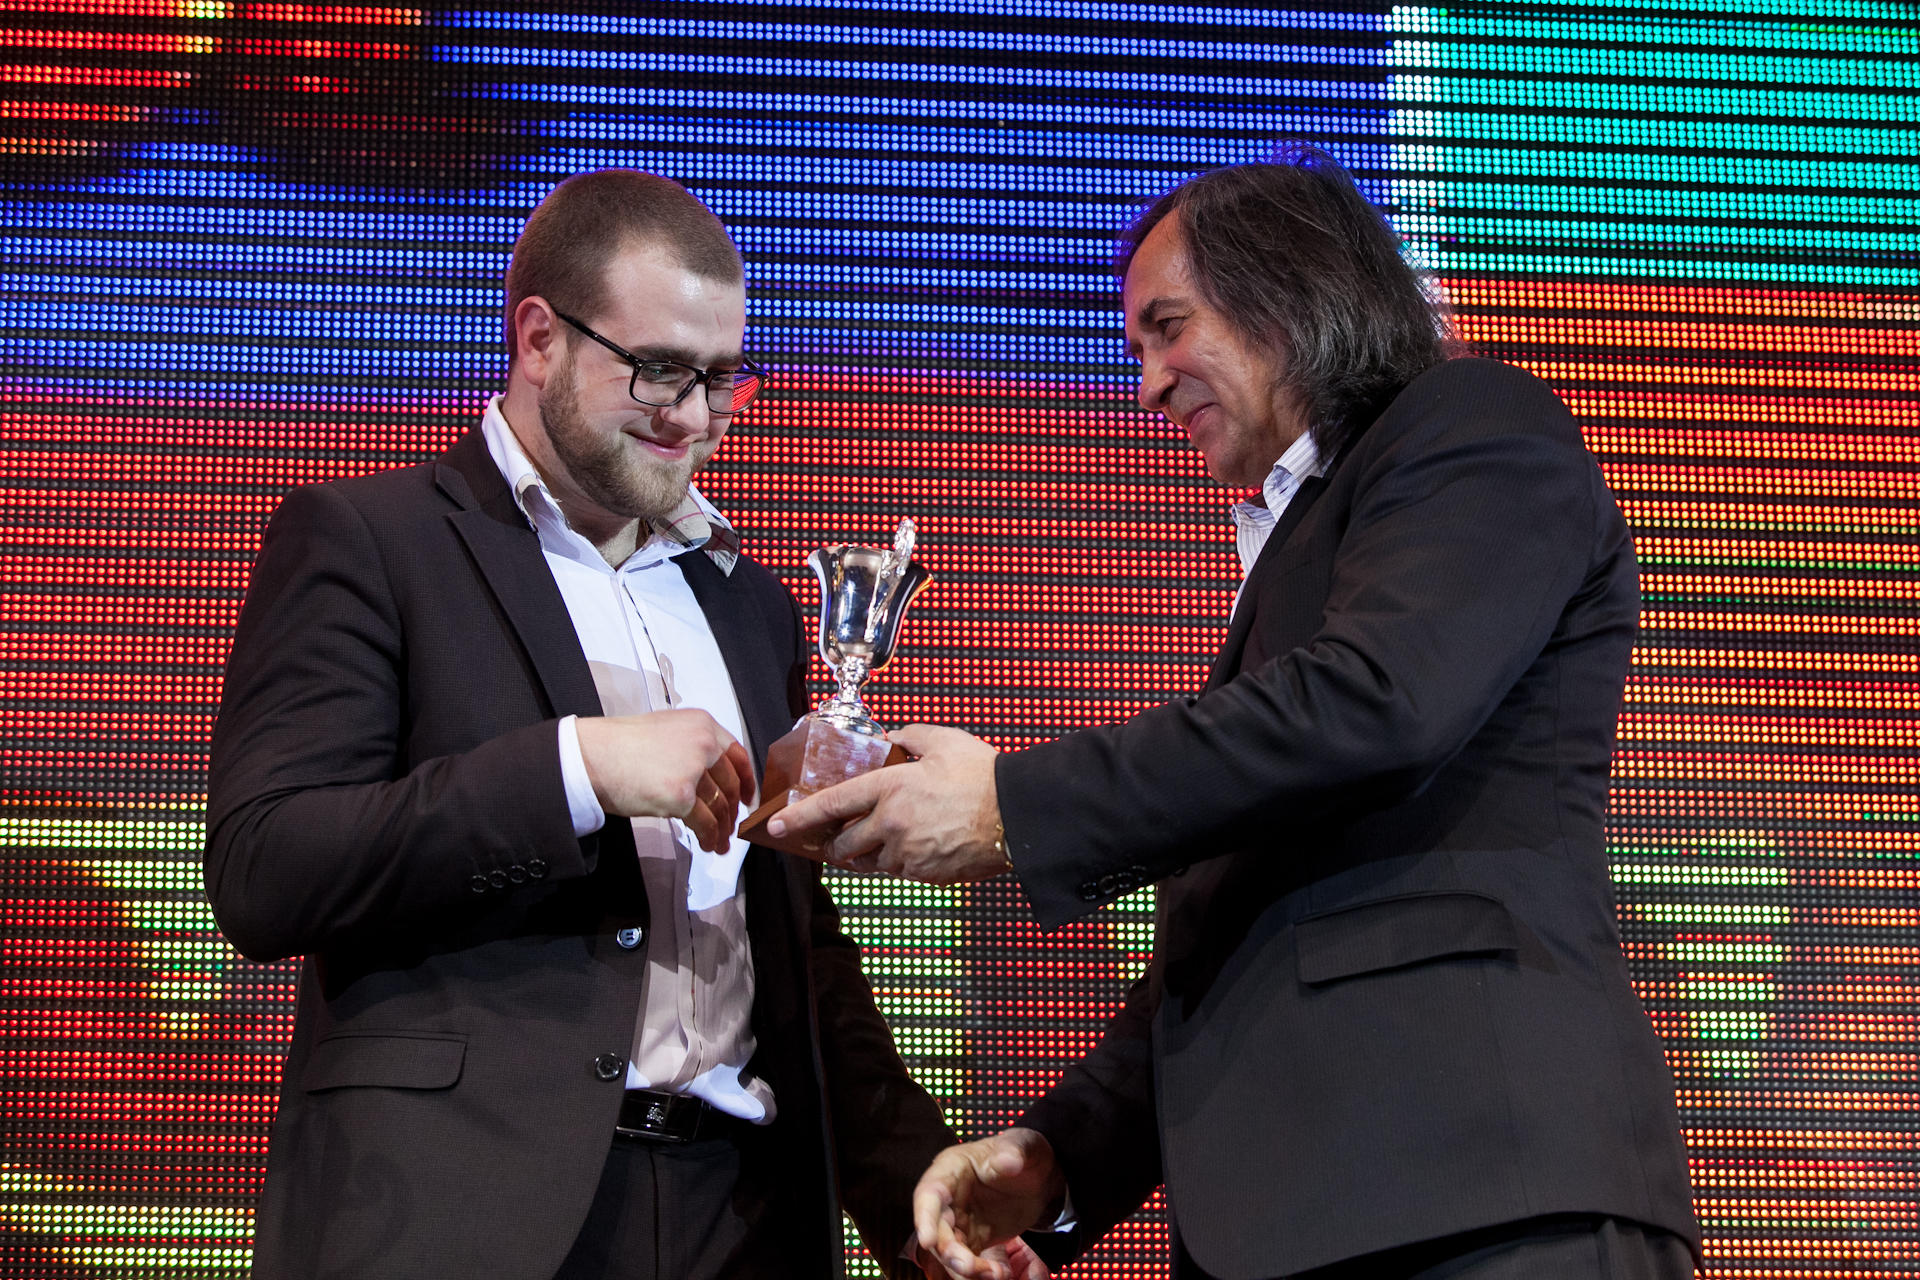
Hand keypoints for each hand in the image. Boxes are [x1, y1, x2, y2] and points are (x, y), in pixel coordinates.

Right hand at [574, 709, 753, 852]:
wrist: (593, 756)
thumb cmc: (619, 746)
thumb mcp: (665, 730)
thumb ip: (692, 747)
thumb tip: (709, 775)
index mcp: (701, 724)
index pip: (737, 753)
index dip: (746, 778)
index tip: (747, 795)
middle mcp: (702, 744)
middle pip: (731, 782)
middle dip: (733, 809)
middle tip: (731, 824)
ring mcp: (693, 770)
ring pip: (720, 805)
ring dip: (722, 828)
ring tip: (720, 841)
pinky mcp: (681, 796)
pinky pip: (704, 822)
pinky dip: (710, 836)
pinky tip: (708, 844)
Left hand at [766, 724, 1006, 882]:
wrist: (1018, 813)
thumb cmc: (984, 774)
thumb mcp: (942, 740)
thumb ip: (908, 737)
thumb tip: (892, 738)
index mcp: (890, 788)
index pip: (832, 804)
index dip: (800, 817)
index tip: (777, 827)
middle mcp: (892, 825)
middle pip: (845, 845)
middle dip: (837, 844)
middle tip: (838, 838)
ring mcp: (909, 853)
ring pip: (872, 863)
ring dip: (870, 854)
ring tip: (885, 839)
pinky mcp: (927, 874)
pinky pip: (901, 872)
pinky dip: (899, 862)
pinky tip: (917, 845)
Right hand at [914, 1129, 1062, 1279]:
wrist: (1040, 1177)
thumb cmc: (1025, 1154)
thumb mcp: (1025, 1147)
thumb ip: (1014, 1151)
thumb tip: (1008, 1160)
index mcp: (952, 1168)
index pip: (930, 1193)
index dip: (925, 1217)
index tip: (928, 1241)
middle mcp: (949, 1197)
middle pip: (937, 1228)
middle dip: (949, 1252)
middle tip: (969, 1268)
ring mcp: (959, 1221)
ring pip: (950, 1251)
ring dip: (966, 1268)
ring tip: (996, 1275)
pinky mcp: (973, 1240)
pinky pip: (969, 1260)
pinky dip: (980, 1273)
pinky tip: (1000, 1275)